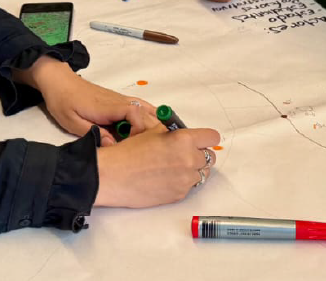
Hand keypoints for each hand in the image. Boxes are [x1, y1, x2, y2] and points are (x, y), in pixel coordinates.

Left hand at [20, 57, 156, 144]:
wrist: (60, 81)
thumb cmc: (63, 100)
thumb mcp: (72, 122)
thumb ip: (93, 133)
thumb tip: (112, 144)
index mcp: (106, 107)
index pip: (134, 114)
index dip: (139, 129)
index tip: (131, 143)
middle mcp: (117, 101)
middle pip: (145, 111)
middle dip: (150, 128)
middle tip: (145, 145)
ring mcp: (119, 99)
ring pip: (145, 108)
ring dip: (152, 122)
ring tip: (152, 138)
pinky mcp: (118, 100)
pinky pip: (139, 107)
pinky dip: (147, 116)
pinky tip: (148, 126)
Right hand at [95, 125, 220, 207]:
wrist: (113, 176)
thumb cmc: (128, 153)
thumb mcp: (152, 131)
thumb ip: (173, 132)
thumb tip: (184, 132)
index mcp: (183, 140)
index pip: (212, 137)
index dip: (206, 138)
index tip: (201, 140)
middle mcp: (189, 160)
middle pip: (209, 157)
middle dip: (199, 154)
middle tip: (183, 153)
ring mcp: (185, 180)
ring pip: (201, 173)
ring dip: (192, 169)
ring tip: (172, 167)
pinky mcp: (179, 194)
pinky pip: (189, 186)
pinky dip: (182, 182)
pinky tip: (165, 178)